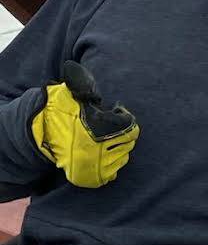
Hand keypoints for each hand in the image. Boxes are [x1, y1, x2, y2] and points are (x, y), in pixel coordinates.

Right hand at [31, 61, 139, 187]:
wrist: (42, 136)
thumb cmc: (61, 110)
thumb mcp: (71, 92)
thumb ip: (82, 83)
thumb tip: (75, 66)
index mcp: (97, 127)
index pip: (128, 125)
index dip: (124, 116)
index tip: (117, 112)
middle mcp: (98, 149)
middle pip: (128, 142)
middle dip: (122, 132)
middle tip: (112, 126)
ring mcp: (95, 166)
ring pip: (123, 157)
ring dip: (119, 147)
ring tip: (107, 138)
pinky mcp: (91, 178)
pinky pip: (113, 172)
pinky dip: (112, 162)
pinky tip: (103, 153)